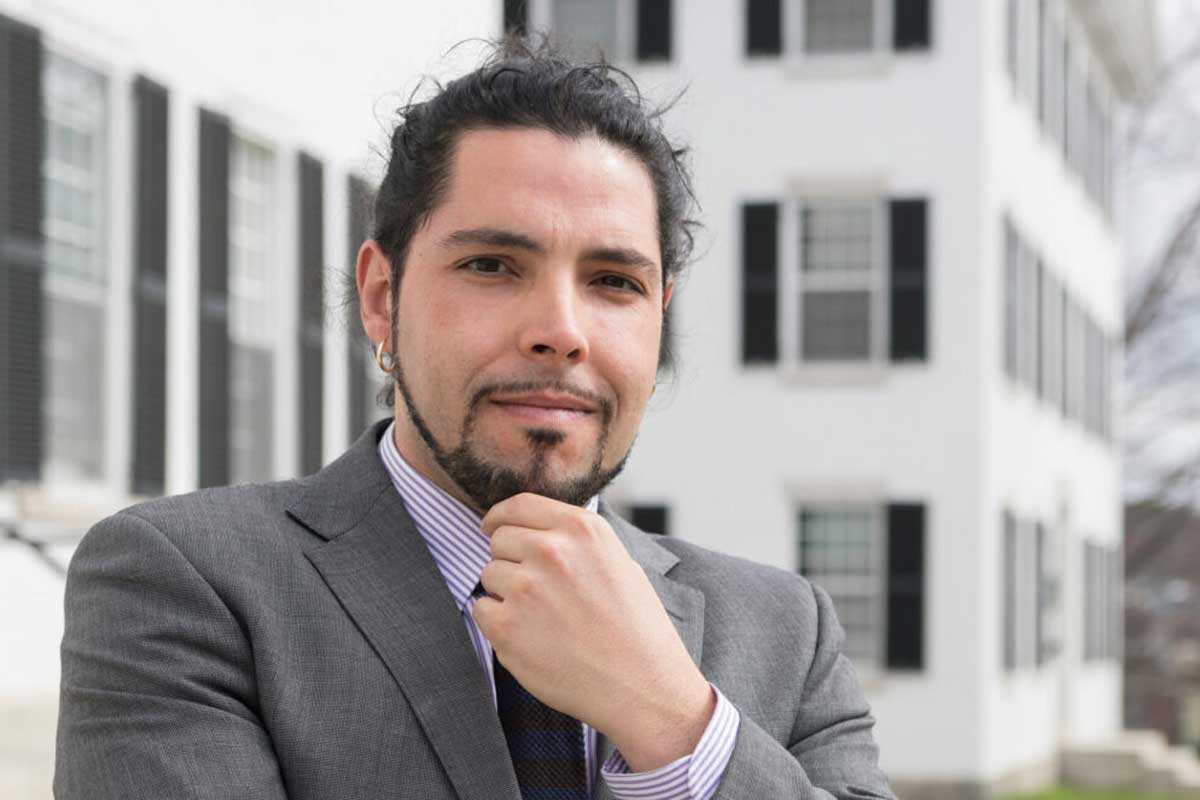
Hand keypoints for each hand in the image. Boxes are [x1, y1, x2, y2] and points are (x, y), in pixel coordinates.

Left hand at [471, 493, 714, 771]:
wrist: (643, 687)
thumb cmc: (636, 629)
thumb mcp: (620, 563)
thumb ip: (576, 541)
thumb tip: (536, 530)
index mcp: (582, 529)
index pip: (519, 505)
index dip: (500, 517)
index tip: (492, 528)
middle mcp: (552, 551)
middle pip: (499, 539)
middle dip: (509, 560)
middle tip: (536, 591)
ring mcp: (527, 588)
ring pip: (489, 574)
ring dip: (505, 593)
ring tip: (542, 618)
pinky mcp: (507, 627)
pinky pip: (481, 610)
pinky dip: (497, 623)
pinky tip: (530, 638)